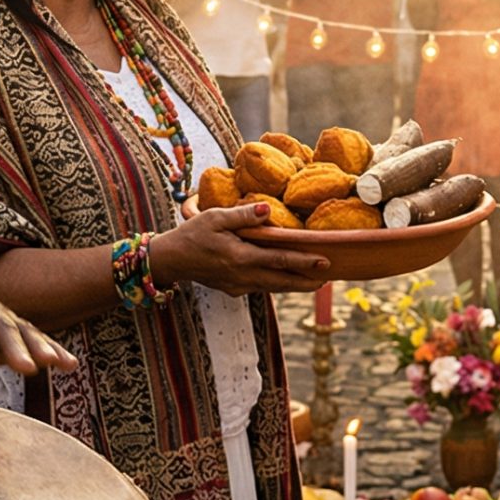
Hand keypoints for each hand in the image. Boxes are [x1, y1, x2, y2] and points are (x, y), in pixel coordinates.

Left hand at [0, 279, 75, 375]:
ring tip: (59, 363)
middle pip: (2, 324)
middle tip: (28, 368)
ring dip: (42, 347)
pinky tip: (68, 364)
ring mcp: (0, 314)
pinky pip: (33, 339)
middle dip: (17, 346)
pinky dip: (51, 350)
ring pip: (23, 330)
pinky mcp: (12, 329)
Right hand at [151, 203, 330, 294]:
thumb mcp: (215, 217)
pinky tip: (285, 279)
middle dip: (306, 281)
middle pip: (282, 281)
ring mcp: (238, 286)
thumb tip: (268, 210)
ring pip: (273, 287)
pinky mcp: (233, 290)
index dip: (304, 261)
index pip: (280, 260)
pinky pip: (261, 287)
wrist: (171, 260)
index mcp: (241, 257)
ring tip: (314, 282)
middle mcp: (243, 276)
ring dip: (294, 285)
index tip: (325, 262)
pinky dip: (277, 284)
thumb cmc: (191, 234)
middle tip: (329, 279)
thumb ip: (243, 215)